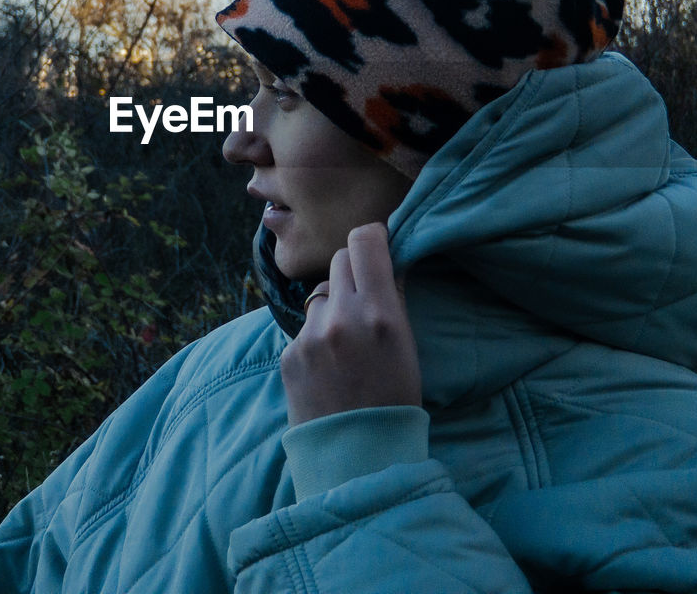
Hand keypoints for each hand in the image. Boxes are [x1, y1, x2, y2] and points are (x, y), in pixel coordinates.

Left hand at [280, 223, 421, 425]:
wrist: (359, 457)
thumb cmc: (396, 401)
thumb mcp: (407, 346)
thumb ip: (392, 299)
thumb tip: (385, 259)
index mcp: (379, 313)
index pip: (364, 241)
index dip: (372, 238)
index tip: (377, 247)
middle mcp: (341, 317)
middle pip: (340, 259)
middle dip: (353, 271)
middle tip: (364, 296)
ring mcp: (310, 336)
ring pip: (320, 294)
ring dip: (332, 306)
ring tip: (345, 345)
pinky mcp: (289, 354)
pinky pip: (304, 327)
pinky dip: (316, 338)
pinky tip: (328, 367)